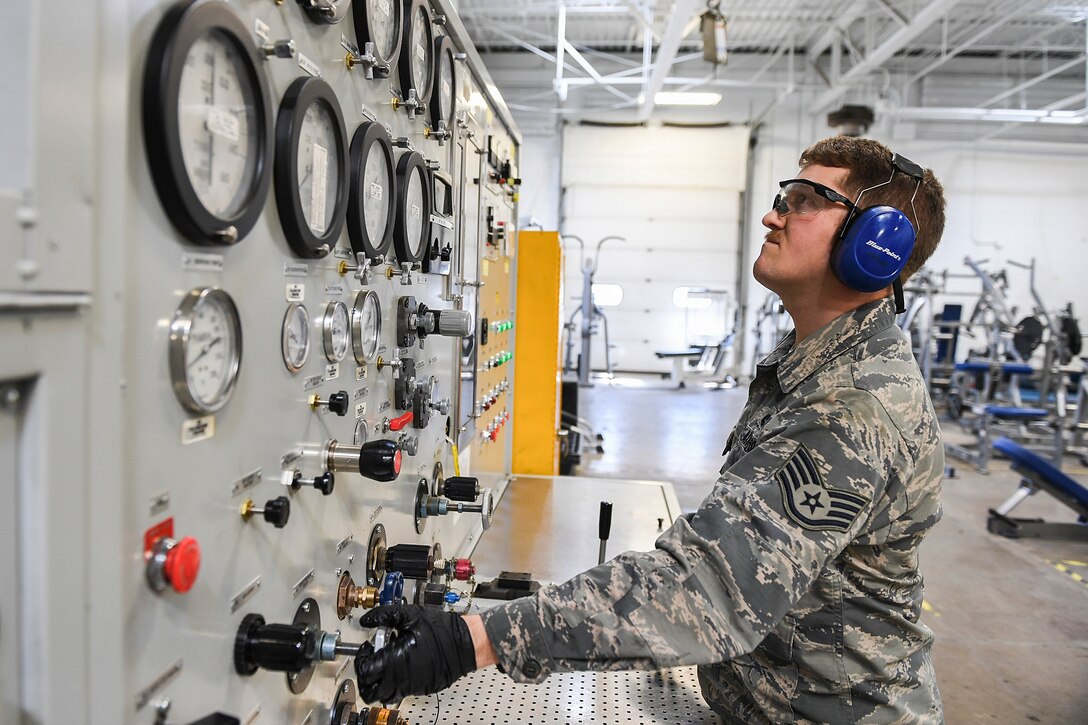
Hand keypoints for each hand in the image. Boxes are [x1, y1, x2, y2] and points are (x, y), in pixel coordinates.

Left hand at [354, 604, 475, 702]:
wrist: (465, 643)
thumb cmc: (441, 630)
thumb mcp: (409, 614)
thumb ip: (384, 615)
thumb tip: (367, 619)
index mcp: (394, 660)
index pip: (364, 671)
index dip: (361, 658)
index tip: (367, 647)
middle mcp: (399, 678)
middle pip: (368, 690)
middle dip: (365, 675)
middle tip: (371, 659)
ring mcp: (410, 686)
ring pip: (383, 694)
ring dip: (379, 680)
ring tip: (387, 660)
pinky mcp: (419, 689)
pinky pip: (399, 691)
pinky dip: (394, 680)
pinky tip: (402, 662)